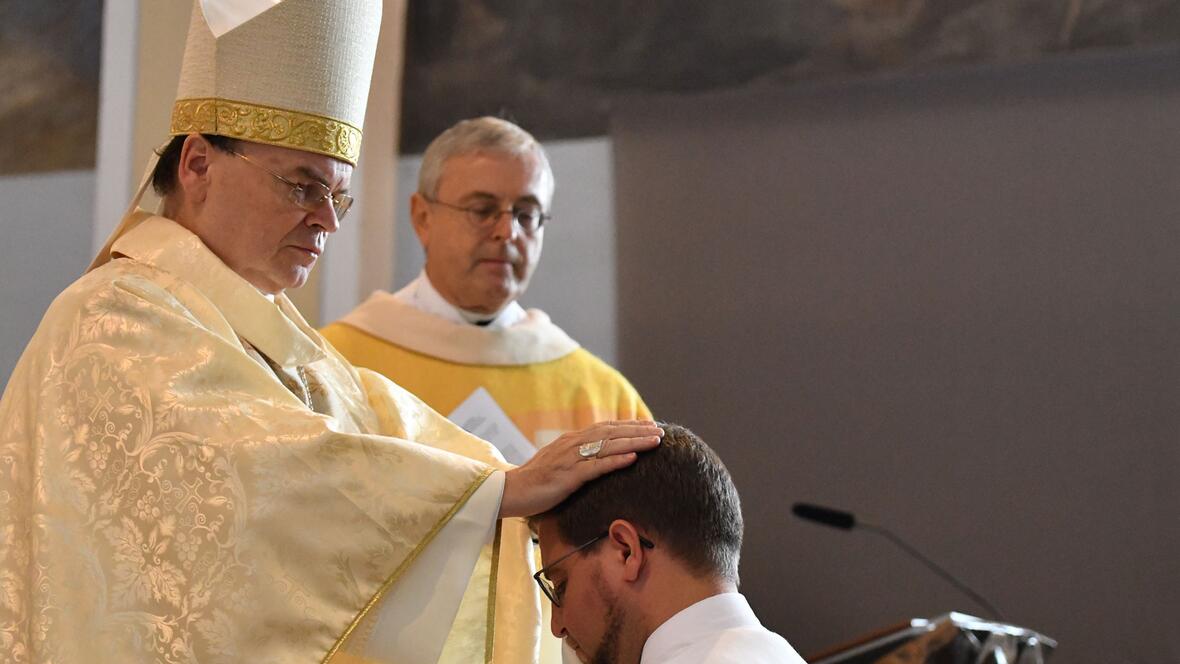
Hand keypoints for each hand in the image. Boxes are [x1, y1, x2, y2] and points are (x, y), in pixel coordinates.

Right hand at [498, 420, 662, 518]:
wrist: (509, 492)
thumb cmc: (534, 483)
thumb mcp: (558, 466)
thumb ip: (576, 460)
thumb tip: (597, 460)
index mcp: (570, 441)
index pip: (605, 428)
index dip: (628, 426)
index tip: (649, 425)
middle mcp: (571, 445)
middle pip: (610, 433)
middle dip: (637, 431)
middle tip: (660, 430)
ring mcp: (569, 459)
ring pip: (607, 446)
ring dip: (634, 442)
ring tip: (655, 441)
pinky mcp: (567, 476)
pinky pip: (595, 467)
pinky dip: (615, 461)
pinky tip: (632, 458)